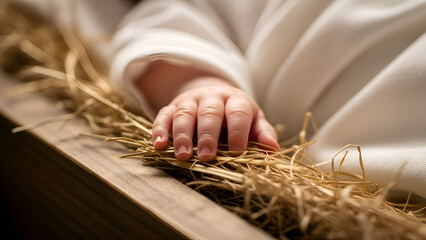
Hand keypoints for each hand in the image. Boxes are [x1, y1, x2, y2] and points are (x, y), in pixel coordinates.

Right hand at [151, 77, 279, 161]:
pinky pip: (163, 115)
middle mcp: (212, 97)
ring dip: (182, 135)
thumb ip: (262, 133)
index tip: (237, 152)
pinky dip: (159, 129)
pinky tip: (159, 145)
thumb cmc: (235, 115)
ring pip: (184, 113)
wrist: (213, 95)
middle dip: (207, 135)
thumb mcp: (253, 120)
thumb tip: (273, 149)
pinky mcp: (172, 106)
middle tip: (207, 157)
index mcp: (235, 100)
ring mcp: (190, 101)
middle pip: (209, 112)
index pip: (238, 112)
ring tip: (183, 156)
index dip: (238, 131)